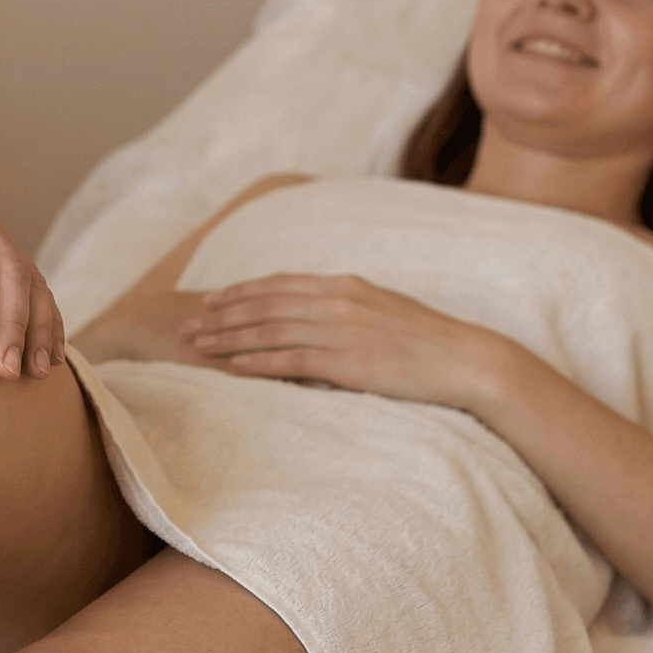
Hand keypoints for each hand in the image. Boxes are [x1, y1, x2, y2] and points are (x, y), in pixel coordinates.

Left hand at [176, 272, 507, 409]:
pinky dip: (257, 363)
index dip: (240, 292)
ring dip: (228, 339)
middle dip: (221, 315)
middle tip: (187, 326)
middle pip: (264, 305)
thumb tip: (314, 314)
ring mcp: (340, 331)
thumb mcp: (382, 309)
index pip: (278, 284)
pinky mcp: (346, 363)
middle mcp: (336, 301)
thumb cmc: (426, 341)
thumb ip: (345, 306)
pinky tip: (232, 367)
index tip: (211, 301)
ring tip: (197, 347)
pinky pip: (290, 361)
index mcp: (344, 285)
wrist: (465, 360)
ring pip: (269, 331)